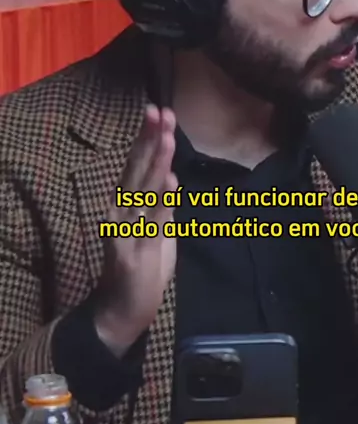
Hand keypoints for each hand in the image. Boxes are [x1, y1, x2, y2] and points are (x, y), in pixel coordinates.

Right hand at [94, 104, 176, 355]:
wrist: (122, 313)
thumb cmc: (141, 268)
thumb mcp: (156, 231)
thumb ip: (161, 205)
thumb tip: (169, 175)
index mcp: (126, 204)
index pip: (137, 165)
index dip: (147, 138)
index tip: (158, 110)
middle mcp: (121, 212)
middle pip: (137, 170)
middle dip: (150, 140)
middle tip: (160, 111)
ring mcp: (126, 232)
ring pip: (143, 192)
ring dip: (156, 163)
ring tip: (167, 137)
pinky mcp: (133, 253)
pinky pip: (151, 224)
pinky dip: (162, 202)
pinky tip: (170, 181)